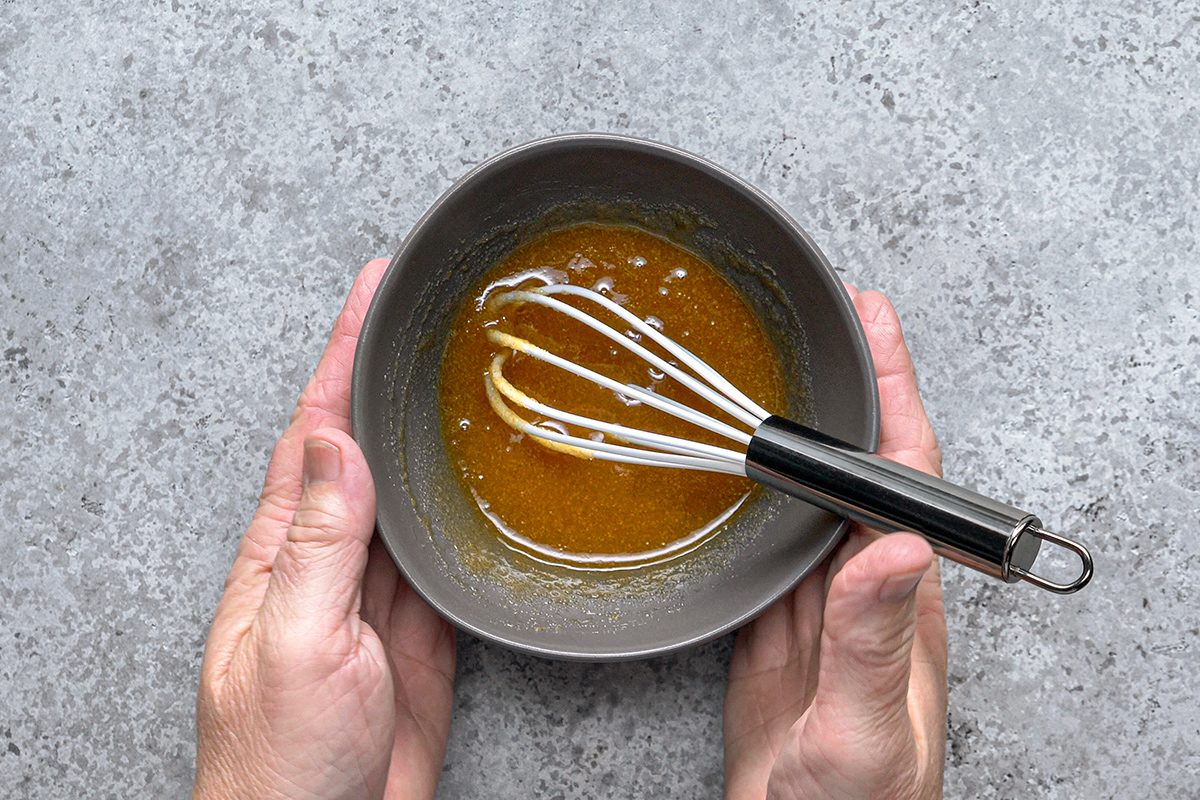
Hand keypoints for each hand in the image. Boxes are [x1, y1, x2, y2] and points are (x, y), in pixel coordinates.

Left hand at [193, 261, 455, 799]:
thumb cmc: (282, 760)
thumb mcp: (296, 643)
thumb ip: (319, 545)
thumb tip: (338, 445)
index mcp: (285, 550)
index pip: (317, 428)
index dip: (342, 353)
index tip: (373, 289)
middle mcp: (328, 557)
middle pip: (363, 443)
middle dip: (386, 373)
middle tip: (426, 310)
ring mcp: (374, 591)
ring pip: (405, 490)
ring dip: (426, 431)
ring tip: (459, 374)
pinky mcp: (418, 628)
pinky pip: (440, 550)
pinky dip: (457, 505)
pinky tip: (476, 479)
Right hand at [724, 289, 947, 799]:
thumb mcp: (865, 731)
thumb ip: (875, 641)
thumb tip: (898, 546)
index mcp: (904, 600)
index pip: (909, 473)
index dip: (895, 391)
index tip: (874, 323)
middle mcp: (869, 589)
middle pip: (863, 467)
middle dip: (849, 387)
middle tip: (826, 321)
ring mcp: (823, 606)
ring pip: (815, 497)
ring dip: (803, 432)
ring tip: (781, 374)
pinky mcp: (781, 628)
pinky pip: (773, 545)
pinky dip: (761, 494)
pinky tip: (747, 473)